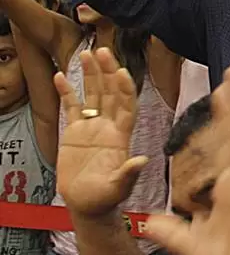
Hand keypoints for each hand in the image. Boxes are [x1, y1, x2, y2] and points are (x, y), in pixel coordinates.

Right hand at [54, 48, 148, 217]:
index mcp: (121, 135)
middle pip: (110, 92)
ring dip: (91, 74)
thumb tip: (143, 160)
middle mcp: (108, 126)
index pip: (126, 105)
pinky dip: (67, 92)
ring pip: (93, 94)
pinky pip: (71, 107)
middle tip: (102, 50)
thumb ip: (128, 174)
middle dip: (107, 71)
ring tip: (86, 53)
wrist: (86, 204)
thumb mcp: (117, 188)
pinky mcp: (74, 132)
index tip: (121, 72)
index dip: (125, 89)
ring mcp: (92, 127)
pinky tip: (61, 76)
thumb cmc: (105, 198)